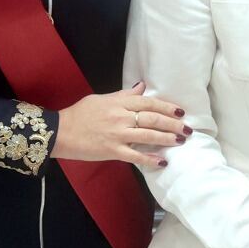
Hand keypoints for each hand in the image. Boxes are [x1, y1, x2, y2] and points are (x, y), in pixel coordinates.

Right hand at [52, 80, 189, 167]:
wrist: (61, 131)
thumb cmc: (80, 114)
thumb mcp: (102, 99)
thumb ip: (124, 95)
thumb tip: (142, 87)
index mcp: (119, 103)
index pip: (149, 103)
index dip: (167, 107)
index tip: (181, 111)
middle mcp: (121, 117)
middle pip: (153, 118)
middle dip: (173, 124)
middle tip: (187, 129)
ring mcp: (117, 134)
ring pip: (148, 135)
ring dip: (167, 138)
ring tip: (181, 140)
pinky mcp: (112, 151)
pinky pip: (135, 155)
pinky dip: (150, 158)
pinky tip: (162, 160)